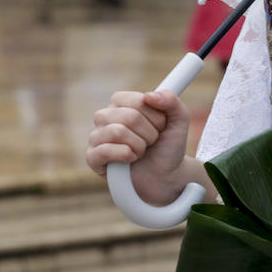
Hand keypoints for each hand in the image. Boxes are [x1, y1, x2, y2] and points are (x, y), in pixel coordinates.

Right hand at [85, 90, 191, 204]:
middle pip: (130, 117)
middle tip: (151, 141)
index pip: (139, 100)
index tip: (160, 125)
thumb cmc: (167, 144)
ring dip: (139, 146)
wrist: (165, 175)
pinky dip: (125, 156)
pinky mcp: (92, 156)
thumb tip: (150, 96)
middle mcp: (105, 115)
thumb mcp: (179, 119)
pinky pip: (104, 150)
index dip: (156, 117)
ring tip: (141, 150)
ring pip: (118, 132)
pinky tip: (130, 159)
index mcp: (122, 101)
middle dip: (150, 133)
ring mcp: (96, 136)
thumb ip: (171, 101)